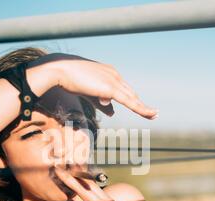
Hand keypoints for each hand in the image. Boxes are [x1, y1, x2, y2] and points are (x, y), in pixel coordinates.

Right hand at [39, 58, 157, 119]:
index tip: (142, 107)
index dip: (133, 100)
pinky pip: (129, 101)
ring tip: (154, 115)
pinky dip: (140, 108)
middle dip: (142, 105)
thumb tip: (113, 113)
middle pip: (131, 94)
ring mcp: (113, 80)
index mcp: (110, 74)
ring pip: (132, 98)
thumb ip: (102, 103)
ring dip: (144, 108)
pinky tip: (149, 113)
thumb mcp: (89, 93)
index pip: (124, 89)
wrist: (61, 70)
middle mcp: (114, 75)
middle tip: (154, 114)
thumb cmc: (71, 80)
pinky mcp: (110, 88)